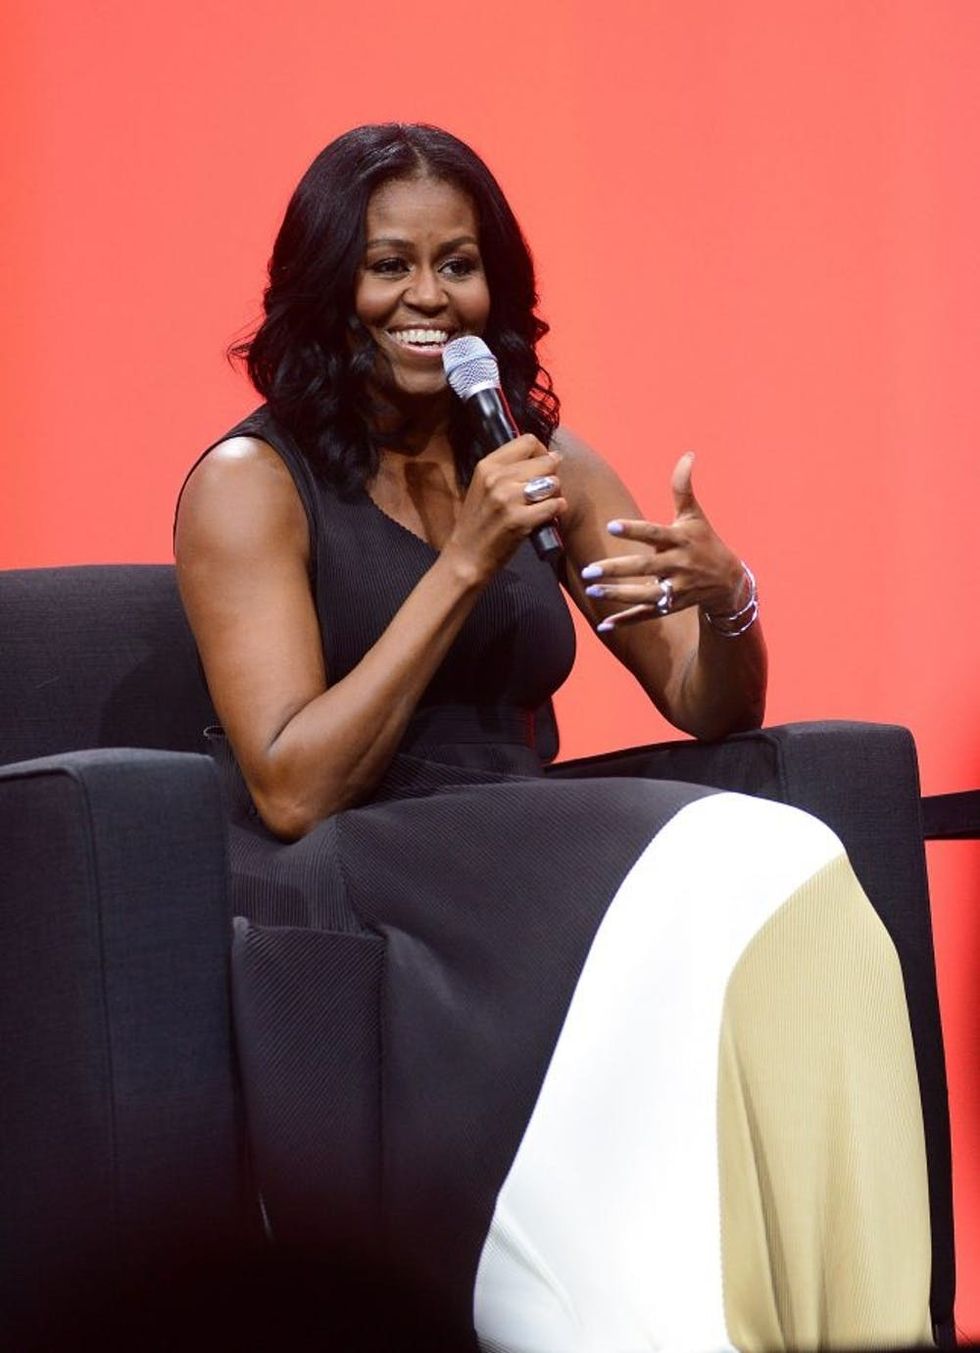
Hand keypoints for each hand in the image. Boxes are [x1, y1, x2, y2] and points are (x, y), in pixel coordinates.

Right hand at [445, 435, 565, 581]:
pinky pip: (554, 505)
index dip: (541, 452)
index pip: (527, 441)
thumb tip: (546, 456)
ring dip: (555, 493)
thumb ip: (508, 469)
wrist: (465, 556)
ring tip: (545, 503)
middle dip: (552, 474)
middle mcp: (498, 478)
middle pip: (545, 461)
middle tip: (545, 489)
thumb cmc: (477, 522)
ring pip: (553, 482)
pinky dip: (557, 509)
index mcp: (487, 465)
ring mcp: (509, 499)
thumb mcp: (483, 486)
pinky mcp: (520, 521)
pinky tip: (548, 515)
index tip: (540, 467)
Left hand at [580, 452, 745, 630]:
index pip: (654, 533)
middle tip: (589, 569)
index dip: (634, 530)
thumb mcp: (695, 516)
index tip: (612, 526)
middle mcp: (678, 565)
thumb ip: (684, 488)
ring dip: (618, 595)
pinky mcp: (670, 606)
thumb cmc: (705, 542)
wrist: (729, 582)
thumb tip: (687, 455)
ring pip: (644, 595)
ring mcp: (675, 589)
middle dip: (618, 569)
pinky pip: (646, 615)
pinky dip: (626, 621)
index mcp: (680, 539)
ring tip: (592, 590)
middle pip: (645, 568)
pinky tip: (604, 624)